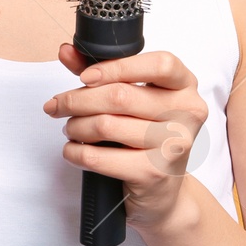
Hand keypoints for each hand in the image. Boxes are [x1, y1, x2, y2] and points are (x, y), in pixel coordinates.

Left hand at [45, 46, 208, 234]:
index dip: (117, 67)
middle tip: (58, 105)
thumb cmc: (146, 138)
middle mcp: (187, 113)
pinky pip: (99, 156)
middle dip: (78, 99)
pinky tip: (72, 150)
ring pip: (106, 125)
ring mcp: (173, 145)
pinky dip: (75, 152)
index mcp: (185, 86)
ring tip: (70, 128)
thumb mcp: (131, 99)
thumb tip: (67, 51)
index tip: (85, 77)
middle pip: (121, 96)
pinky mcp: (153, 173)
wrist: (164, 194)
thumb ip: (101, 73)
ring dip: (75, 126)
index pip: (159, 64)